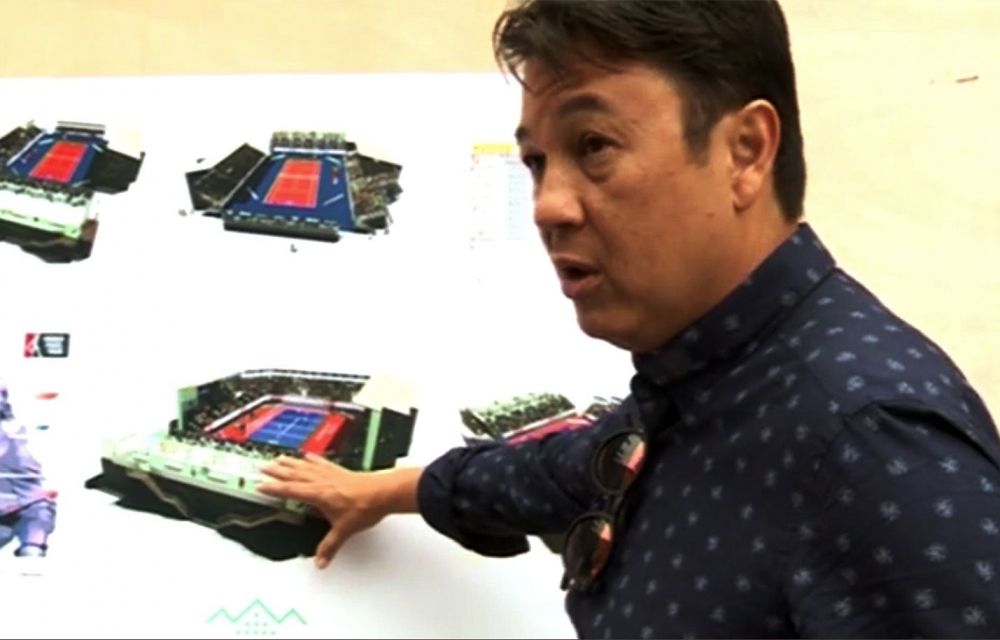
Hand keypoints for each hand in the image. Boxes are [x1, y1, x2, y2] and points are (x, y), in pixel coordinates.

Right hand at [257, 454, 420, 567]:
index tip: (261, 485)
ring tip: (279, 458)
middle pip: (295, 474)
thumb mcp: (344, 530)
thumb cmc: (366, 507)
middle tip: (263, 466)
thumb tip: (321, 561)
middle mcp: (322, 481)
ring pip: (306, 466)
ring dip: (291, 463)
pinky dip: (312, 459)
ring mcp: (331, 474)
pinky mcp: (340, 471)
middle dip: (277, 471)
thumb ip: (330, 546)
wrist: (384, 492)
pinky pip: (321, 463)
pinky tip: (307, 456)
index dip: (274, 488)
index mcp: (319, 494)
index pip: (291, 490)